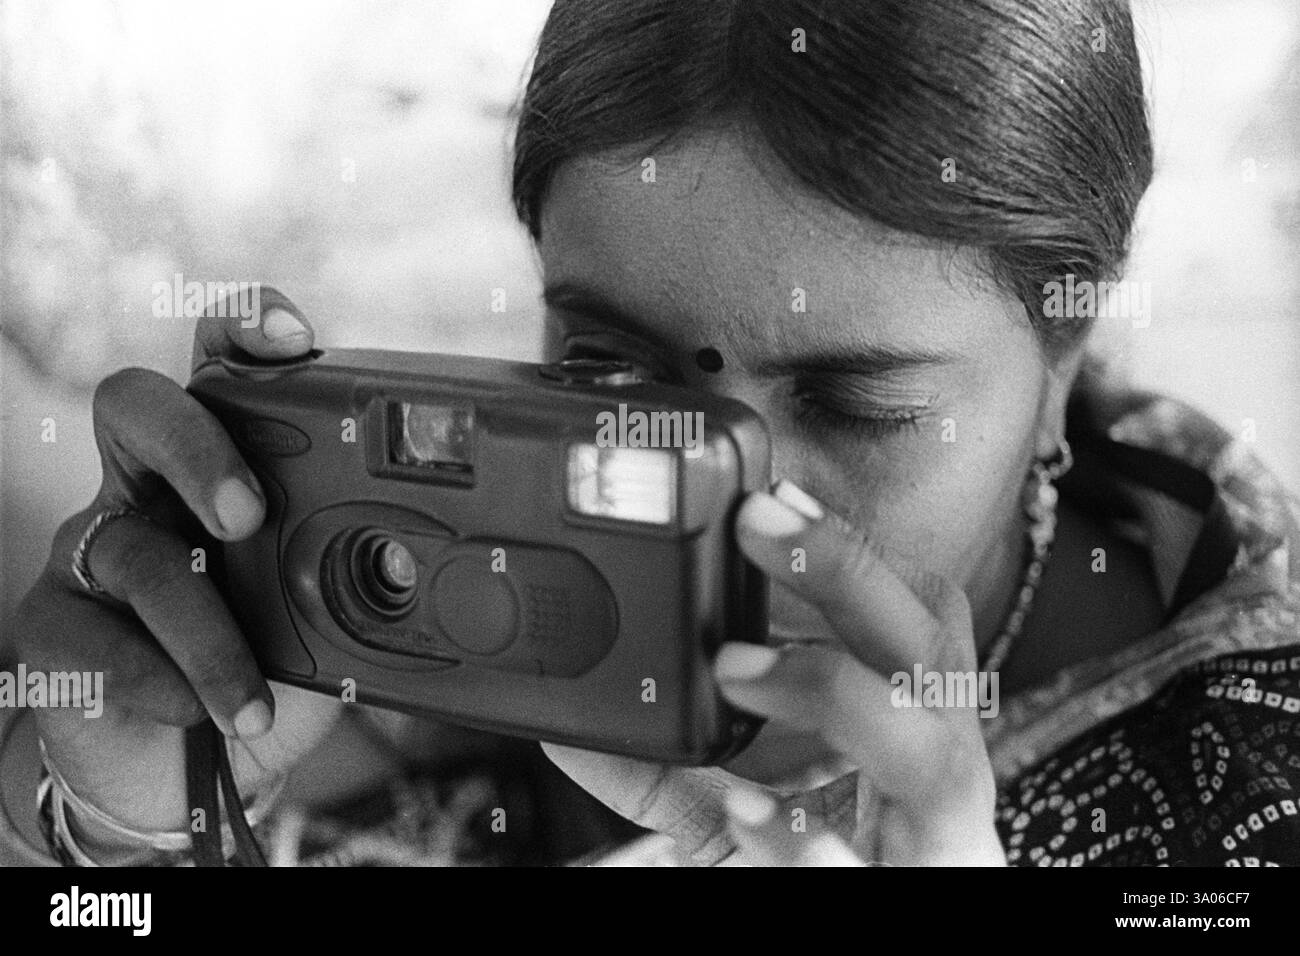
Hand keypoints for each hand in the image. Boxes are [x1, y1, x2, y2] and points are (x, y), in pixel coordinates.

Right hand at [11, 286, 342, 854]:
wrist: (198, 769)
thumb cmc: (276, 664)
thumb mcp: (339, 608)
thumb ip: (374, 572)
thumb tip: (448, 567)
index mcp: (227, 458)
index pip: (223, 362)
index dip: (245, 328)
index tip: (294, 339)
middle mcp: (151, 484)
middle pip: (137, 406)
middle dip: (194, 448)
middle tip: (249, 516)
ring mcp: (95, 549)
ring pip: (131, 550)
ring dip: (204, 631)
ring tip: (255, 701)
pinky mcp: (53, 623)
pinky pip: (85, 634)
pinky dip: (155, 680)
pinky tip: (199, 715)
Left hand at [545, 479, 1005, 865]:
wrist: (885, 950)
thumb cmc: (828, 881)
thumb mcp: (741, 821)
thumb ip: (672, 774)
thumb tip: (574, 731)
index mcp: (913, 741)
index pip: (918, 621)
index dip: (858, 554)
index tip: (782, 497)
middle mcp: (942, 782)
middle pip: (928, 654)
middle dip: (850, 574)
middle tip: (762, 519)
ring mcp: (936, 845)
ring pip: (930, 749)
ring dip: (829, 688)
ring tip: (734, 664)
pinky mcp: (906, 902)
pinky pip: (858, 871)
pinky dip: (800, 839)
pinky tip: (745, 806)